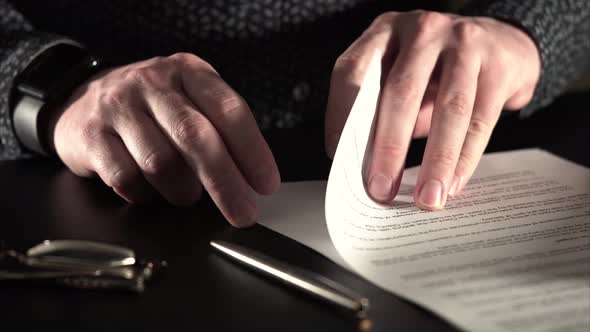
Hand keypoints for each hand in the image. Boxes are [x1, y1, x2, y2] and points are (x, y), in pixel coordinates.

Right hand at [48, 53, 279, 226]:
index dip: (252, 151)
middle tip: (243, 213)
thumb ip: (219, 130)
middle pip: (196, 137)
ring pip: (160, 161)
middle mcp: (153, 83)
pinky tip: (151, 192)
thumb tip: (250, 180)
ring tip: (187, 195)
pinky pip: (125, 177)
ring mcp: (119, 106)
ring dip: (182, 190)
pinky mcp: (91, 134)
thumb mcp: (189, 101)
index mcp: (189, 72)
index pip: (229, 110)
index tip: (266, 184)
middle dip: (225, 182)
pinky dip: (146, 195)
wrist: (83, 99)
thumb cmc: (152, 108)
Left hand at [325, 11, 540, 209]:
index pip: (353, 71)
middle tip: (380, 190)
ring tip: (426, 199)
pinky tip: (453, 184)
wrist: (504, 43)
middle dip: (389, 147)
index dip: (340, 115)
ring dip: (436, 161)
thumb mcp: (402, 75)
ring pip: (450, 109)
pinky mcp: (499, 66)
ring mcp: (465, 42)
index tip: (339, 157)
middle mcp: (424, 30)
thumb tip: (365, 166)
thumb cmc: (437, 69)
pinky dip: (465, 157)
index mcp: (386, 31)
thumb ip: (381, 107)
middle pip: (402, 91)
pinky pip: (480, 119)